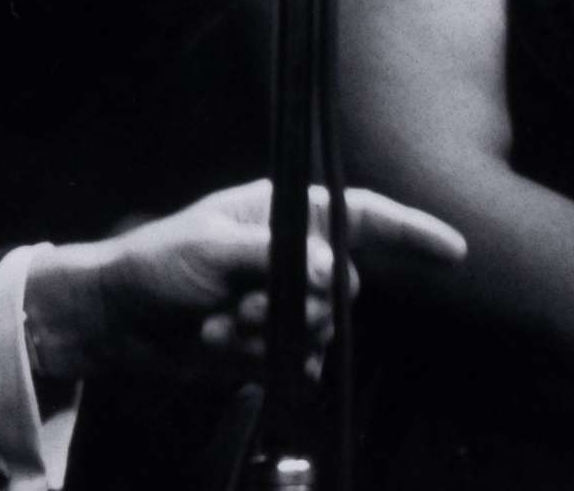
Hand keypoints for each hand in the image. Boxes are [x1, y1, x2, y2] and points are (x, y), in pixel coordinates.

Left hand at [21, 177, 464, 387]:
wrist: (119, 319)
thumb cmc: (157, 262)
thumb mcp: (214, 248)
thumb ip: (280, 257)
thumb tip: (336, 273)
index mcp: (282, 214)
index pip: (361, 215)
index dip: (411, 231)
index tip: (454, 252)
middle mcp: (292, 254)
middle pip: (345, 286)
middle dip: (300, 305)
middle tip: (242, 308)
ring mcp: (282, 300)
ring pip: (320, 328)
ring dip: (270, 334)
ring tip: (220, 325)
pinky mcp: (269, 342)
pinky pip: (299, 360)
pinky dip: (264, 360)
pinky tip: (224, 347)